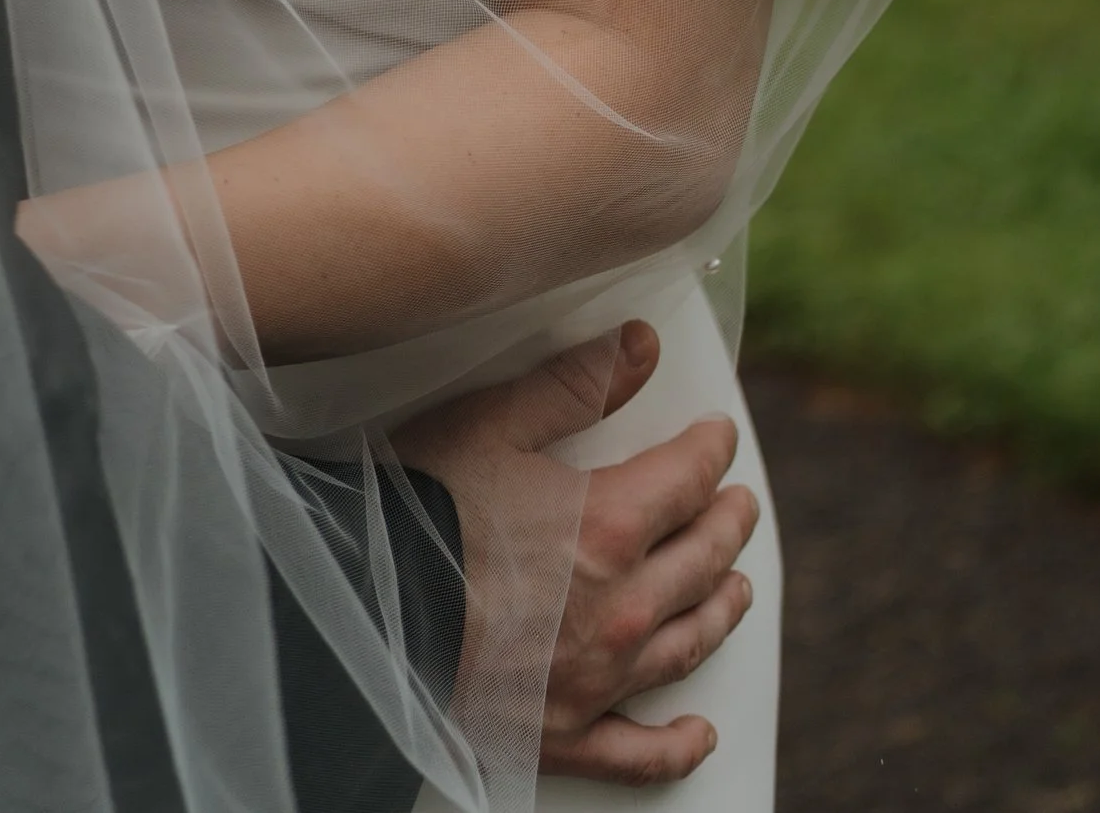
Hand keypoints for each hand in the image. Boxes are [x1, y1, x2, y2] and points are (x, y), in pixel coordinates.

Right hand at [393, 322, 758, 786]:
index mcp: (608, 525)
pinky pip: (639, 752)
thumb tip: (642, 347)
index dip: (710, 452)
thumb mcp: (489, 423)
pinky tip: (698, 734)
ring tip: (737, 590)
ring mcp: (598, 678)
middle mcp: (621, 607)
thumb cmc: (416, 506)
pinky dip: (677, 746)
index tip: (719, 438)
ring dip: (721, 611)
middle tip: (740, 507)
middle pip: (701, 560)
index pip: (686, 479)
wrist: (360, 603)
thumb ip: (572, 385)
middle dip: (727, 525)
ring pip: (687, 643)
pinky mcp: (564, 734)